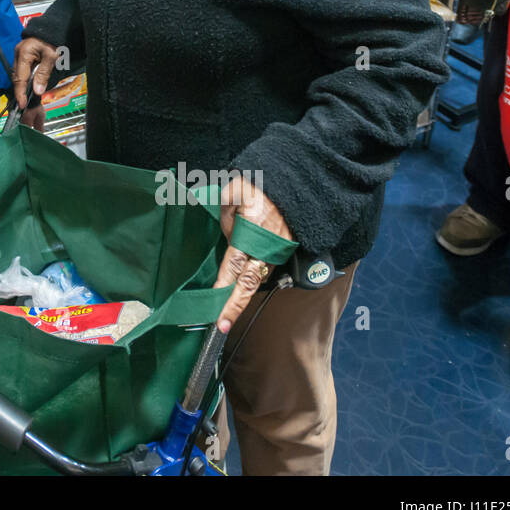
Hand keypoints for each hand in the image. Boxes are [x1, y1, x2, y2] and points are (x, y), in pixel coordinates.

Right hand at [12, 36, 55, 131]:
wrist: (54, 28)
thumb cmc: (54, 39)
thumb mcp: (52, 57)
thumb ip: (44, 74)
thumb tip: (37, 91)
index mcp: (23, 53)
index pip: (20, 78)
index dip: (20, 93)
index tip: (21, 104)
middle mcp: (18, 53)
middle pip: (17, 77)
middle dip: (20, 91)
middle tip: (23, 104)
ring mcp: (19, 54)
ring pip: (18, 74)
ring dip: (22, 85)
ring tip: (26, 98)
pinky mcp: (22, 55)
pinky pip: (21, 70)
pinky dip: (24, 79)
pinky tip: (28, 85)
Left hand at [210, 177, 294, 333]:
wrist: (292, 183)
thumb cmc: (258, 186)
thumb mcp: (232, 197)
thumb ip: (228, 223)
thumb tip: (231, 240)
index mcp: (251, 235)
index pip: (233, 269)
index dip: (224, 292)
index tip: (216, 312)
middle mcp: (266, 248)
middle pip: (248, 284)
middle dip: (234, 306)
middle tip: (221, 326)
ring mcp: (277, 250)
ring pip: (257, 277)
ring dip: (241, 293)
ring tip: (224, 311)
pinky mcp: (282, 249)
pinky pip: (264, 267)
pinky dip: (251, 278)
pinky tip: (240, 287)